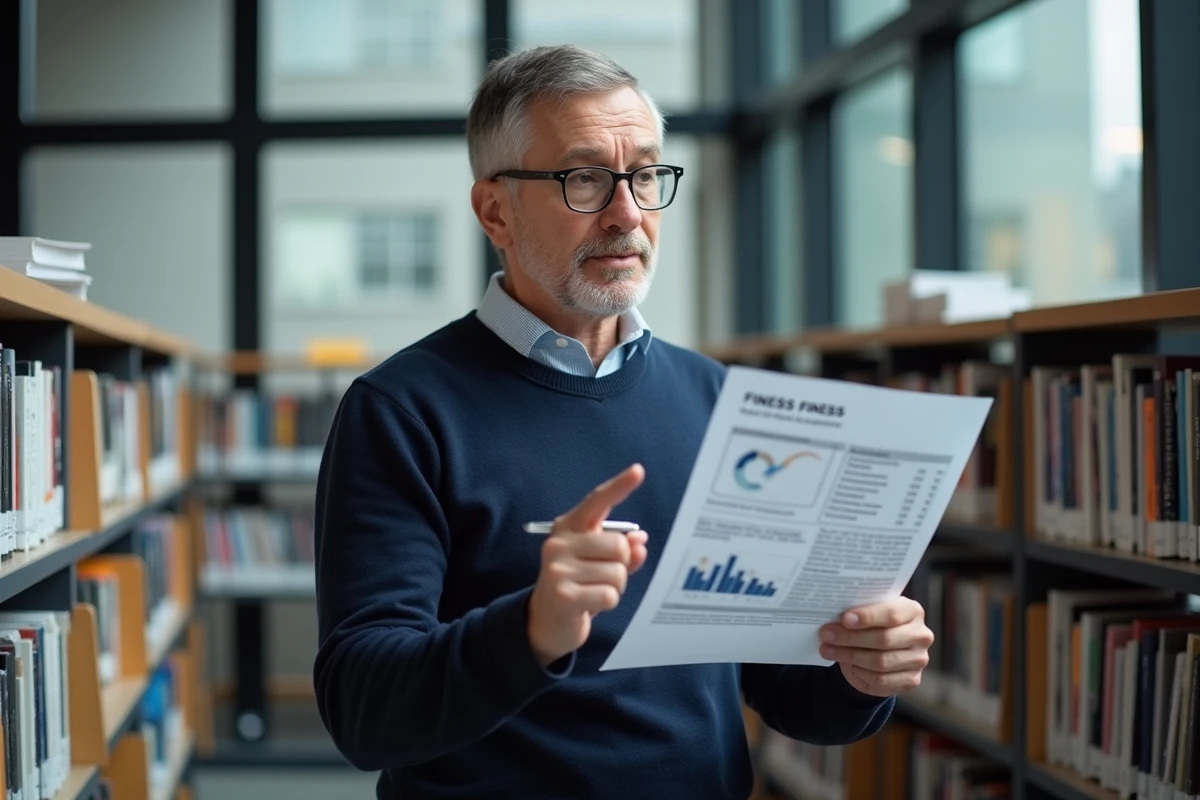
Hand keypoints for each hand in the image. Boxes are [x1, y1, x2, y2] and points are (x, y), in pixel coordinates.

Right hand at [527, 464, 649, 667]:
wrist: (545, 621)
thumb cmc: (577, 585)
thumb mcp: (598, 564)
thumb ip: (621, 550)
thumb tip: (640, 541)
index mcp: (569, 528)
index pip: (597, 502)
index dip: (620, 486)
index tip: (639, 471)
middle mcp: (560, 543)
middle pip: (619, 546)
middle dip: (621, 566)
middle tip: (601, 577)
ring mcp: (558, 568)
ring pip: (618, 574)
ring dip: (614, 588)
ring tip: (593, 591)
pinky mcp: (563, 595)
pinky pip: (610, 595)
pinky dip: (608, 603)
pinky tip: (589, 605)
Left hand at [818, 597, 932, 696]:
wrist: (880, 651)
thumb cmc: (872, 626)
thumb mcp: (868, 613)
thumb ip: (858, 612)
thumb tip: (833, 617)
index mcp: (913, 611)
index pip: (892, 614)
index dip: (868, 617)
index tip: (845, 619)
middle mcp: (921, 635)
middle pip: (884, 639)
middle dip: (851, 638)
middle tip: (827, 635)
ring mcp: (919, 659)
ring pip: (880, 661)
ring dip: (849, 656)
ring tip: (828, 649)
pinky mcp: (911, 680)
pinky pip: (881, 679)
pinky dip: (860, 672)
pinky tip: (847, 665)